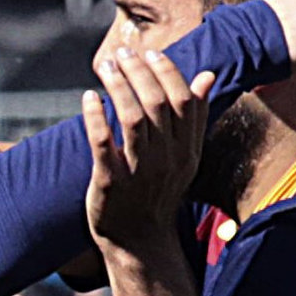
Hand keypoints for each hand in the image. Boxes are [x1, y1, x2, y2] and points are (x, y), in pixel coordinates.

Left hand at [82, 46, 208, 251]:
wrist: (139, 241)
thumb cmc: (159, 191)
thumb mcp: (185, 157)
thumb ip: (195, 117)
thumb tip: (207, 75)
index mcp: (187, 150)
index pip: (183, 100)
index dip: (166, 71)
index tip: (149, 53)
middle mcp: (167, 160)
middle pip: (157, 104)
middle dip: (138, 72)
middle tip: (122, 54)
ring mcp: (139, 172)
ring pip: (132, 119)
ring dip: (117, 87)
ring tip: (104, 67)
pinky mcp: (110, 183)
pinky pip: (103, 144)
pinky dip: (95, 117)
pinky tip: (89, 98)